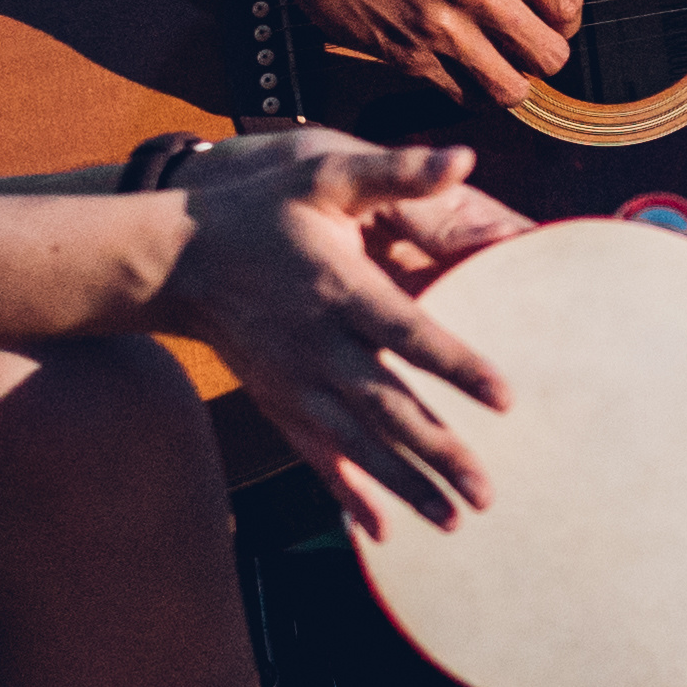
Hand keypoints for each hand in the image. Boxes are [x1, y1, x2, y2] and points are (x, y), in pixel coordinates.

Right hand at [152, 133, 533, 523]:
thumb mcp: (324, 175)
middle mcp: (317, 346)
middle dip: (437, 451)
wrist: (181, 259)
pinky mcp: (278, 403)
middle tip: (487, 492)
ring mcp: (294, 383)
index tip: (505, 397)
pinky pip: (316, 456)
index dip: (456, 365)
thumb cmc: (265, 213)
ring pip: (357, 444)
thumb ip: (396, 170)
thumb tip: (464, 156)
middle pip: (386, 407)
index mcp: (340, 289)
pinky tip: (381, 530)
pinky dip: (347, 494)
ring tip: (455, 520)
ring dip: (404, 484)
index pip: (409, 333)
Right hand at [265, 0, 587, 109]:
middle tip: (529, 46)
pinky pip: (460, 95)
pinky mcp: (404, 53)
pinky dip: (469, 91)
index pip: (566, 3)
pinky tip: (462, 71)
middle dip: (547, 54)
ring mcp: (437, 23)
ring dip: (512, 81)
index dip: (565, 17)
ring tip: (499, 65)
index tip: (551, 17)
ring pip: (511, 89)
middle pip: (549, 55)